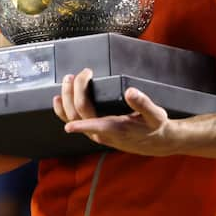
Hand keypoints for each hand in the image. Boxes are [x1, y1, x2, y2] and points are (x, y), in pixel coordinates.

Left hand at [54, 69, 180, 156]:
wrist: (156, 141)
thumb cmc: (154, 127)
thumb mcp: (155, 115)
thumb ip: (143, 104)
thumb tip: (130, 92)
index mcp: (116, 129)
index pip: (93, 124)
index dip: (80, 124)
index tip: (69, 121)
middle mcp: (102, 133)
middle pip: (79, 113)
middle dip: (74, 92)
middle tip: (80, 74)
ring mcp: (95, 133)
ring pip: (72, 118)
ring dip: (66, 99)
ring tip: (67, 81)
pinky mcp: (93, 131)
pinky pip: (73, 121)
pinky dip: (62, 110)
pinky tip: (58, 100)